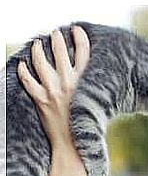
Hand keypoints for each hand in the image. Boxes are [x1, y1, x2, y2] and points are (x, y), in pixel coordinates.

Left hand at [17, 26, 89, 149]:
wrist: (73, 145)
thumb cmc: (87, 128)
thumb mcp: (97, 106)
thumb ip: (94, 90)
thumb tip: (92, 79)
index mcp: (86, 84)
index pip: (84, 53)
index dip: (80, 37)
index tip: (76, 30)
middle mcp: (69, 84)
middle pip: (60, 52)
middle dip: (57, 39)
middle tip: (55, 34)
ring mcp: (53, 91)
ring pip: (41, 62)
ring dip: (38, 50)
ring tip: (37, 44)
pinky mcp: (40, 100)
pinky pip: (27, 80)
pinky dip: (23, 70)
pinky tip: (22, 64)